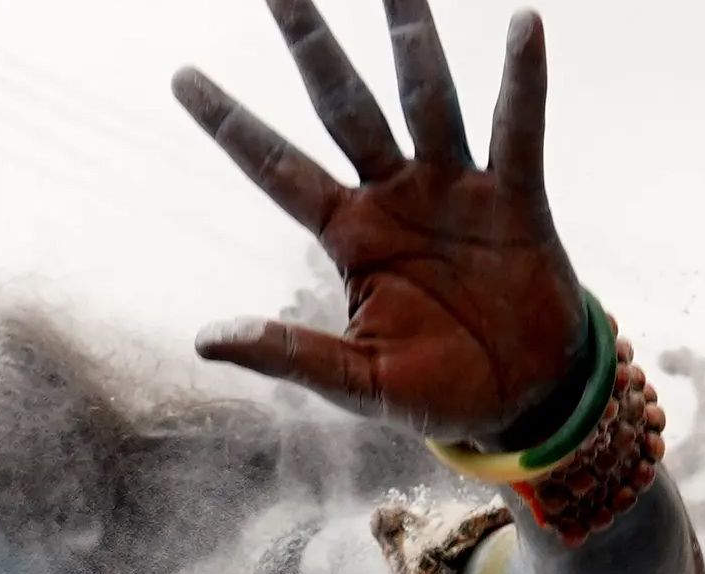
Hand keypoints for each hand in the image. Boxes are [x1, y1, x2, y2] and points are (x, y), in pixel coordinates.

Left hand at [175, 0, 583, 444]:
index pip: (275, 167)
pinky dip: (523, 83)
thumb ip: (287, 354)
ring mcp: (455, 191)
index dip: (231, 123)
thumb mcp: (353, 380)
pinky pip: (517, 132)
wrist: (522, 405)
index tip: (181, 76)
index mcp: (346, 233)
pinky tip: (522, 24)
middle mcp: (394, 196)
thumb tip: (204, 340)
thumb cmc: (433, 392)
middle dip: (313, 48)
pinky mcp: (517, 202)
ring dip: (411, 40)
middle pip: (343, 106)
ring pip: (426, 99)